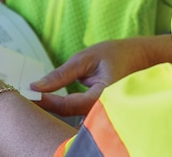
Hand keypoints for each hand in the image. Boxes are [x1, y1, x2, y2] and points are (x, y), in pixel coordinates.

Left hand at [32, 35, 171, 116]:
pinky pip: (80, 114)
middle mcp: (104, 108)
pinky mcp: (100, 111)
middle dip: (49, 107)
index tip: (30, 93)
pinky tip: (56, 100)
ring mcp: (104, 111)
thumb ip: (61, 74)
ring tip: (41, 96)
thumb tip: (36, 86)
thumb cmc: (116, 54)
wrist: (141, 57)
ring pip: (74, 117)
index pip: (69, 105)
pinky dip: (67, 108)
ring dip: (57, 107)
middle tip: (31, 96)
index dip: (47, 101)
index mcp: (103, 94)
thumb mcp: (86, 58)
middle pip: (69, 116)